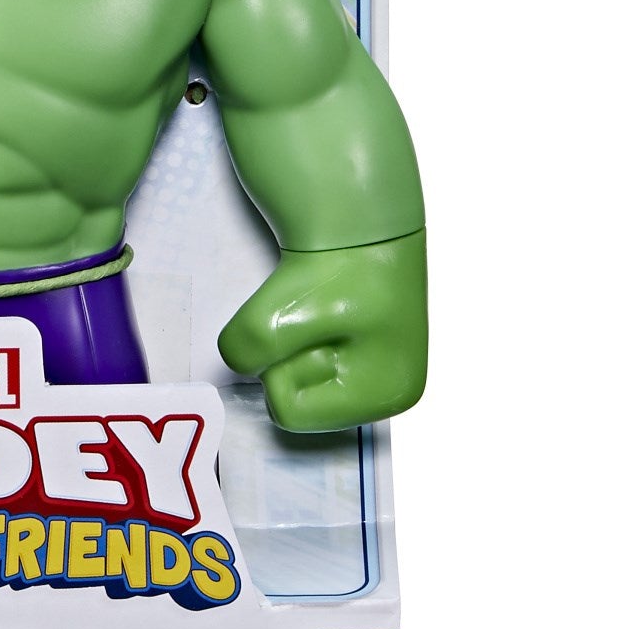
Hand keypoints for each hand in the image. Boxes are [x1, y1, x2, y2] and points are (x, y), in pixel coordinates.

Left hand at [217, 231, 426, 431]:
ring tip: (313, 309)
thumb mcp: (285, 311)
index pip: (291, 413)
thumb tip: (239, 358)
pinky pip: (303, 359)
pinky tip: (314, 310)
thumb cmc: (339, 264)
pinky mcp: (363, 351)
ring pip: (296, 377)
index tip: (297, 325)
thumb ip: (252, 346)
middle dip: (286, 356)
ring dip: (289, 343)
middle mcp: (389, 392)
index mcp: (388, 393)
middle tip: (307, 314)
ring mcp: (377, 371)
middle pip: (295, 398)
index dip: (276, 368)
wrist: (360, 215)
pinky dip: (295, 334)